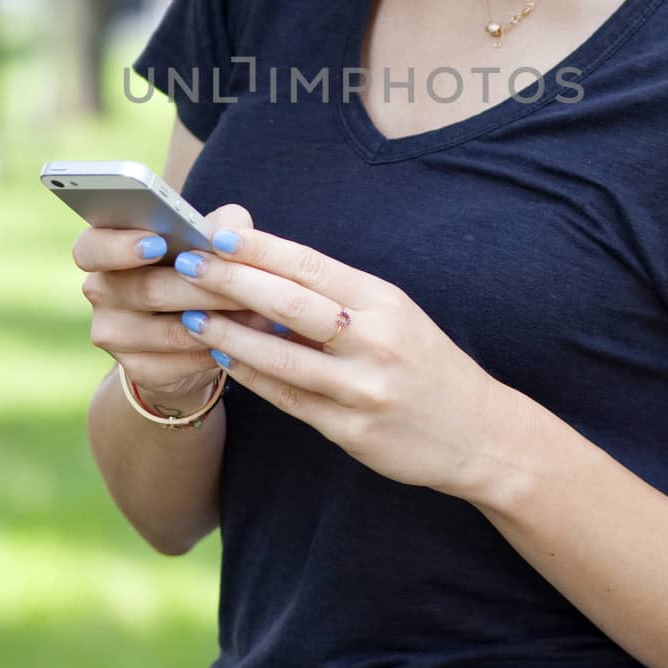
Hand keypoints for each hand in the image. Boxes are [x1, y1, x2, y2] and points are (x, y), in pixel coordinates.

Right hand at [73, 202, 283, 401]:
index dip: (121, 246)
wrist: (193, 331)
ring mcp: (113, 334)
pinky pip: (180, 362)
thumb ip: (221, 225)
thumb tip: (230, 232)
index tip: (158, 243)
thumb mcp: (210, 240)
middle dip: (199, 285)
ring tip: (256, 311)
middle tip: (241, 282)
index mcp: (105, 250)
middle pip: (145, 289)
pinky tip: (242, 341)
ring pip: (168, 330)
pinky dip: (214, 350)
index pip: (92, 247)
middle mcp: (100, 291)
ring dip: (216, 321)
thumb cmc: (199, 269)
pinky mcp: (137, 369)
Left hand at [170, 221, 503, 497]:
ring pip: (282, 355)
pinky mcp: (353, 430)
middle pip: (292, 303)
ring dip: (229, 334)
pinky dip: (252, 376)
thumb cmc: (425, 364)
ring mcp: (364, 388)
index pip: (313, 265)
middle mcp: (376, 340)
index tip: (217, 233)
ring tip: (188, 315)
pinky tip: (223, 360)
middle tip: (186, 264)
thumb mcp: (395, 316)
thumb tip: (264, 270)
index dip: (261, 248)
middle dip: (232, 281)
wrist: (481, 434)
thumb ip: (338, 297)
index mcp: (385, 302)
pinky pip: (290, 398)